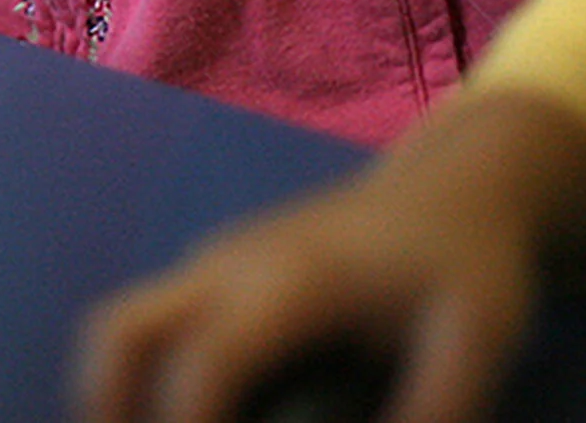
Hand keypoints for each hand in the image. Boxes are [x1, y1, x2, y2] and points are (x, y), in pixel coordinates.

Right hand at [72, 92, 585, 422]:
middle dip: (108, 407)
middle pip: (122, 332)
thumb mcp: (477, 342)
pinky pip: (152, 328)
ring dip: (116, 395)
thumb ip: (433, 409)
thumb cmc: (466, 264)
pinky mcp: (216, 275)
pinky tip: (194, 419)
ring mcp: (215, 264)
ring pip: (121, 325)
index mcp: (291, 281)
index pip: (206, 363)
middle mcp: (231, 265)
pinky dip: (145, 382)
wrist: (452, 186)